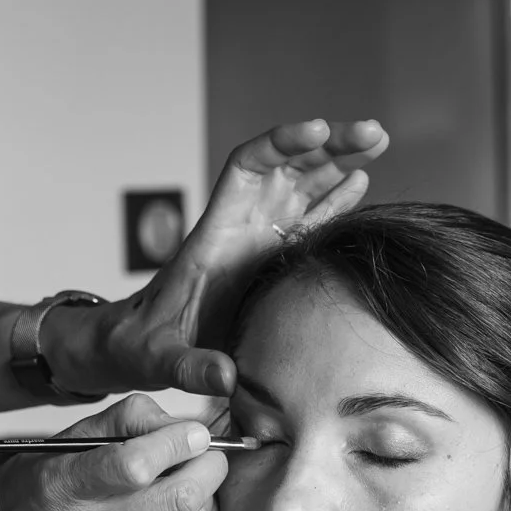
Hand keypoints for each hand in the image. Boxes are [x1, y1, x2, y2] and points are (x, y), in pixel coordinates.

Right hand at [0, 395, 226, 510]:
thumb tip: (185, 427)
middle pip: (177, 500)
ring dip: (209, 497)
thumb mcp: (64, 438)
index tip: (195, 431)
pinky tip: (186, 509)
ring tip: (196, 479)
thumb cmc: (34, 484)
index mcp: (61, 485)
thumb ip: (125, 420)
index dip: (177, 443)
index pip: (133, 466)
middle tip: (209, 453)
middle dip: (210, 468)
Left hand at [70, 119, 388, 397]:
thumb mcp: (159, 360)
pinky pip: (306, 220)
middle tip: (372, 132)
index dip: (280, 145)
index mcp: (213, 237)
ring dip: (336, 159)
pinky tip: (359, 179)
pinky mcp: (270, 261)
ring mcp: (257, 242)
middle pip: (285, 168)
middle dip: (327, 143)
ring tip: (376, 139)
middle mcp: (239, 229)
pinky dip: (332, 198)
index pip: (246, 169)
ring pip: (300, 186)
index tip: (315, 131)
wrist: (134, 349)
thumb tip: (227, 378)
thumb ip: (191, 367)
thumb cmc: (139, 348)